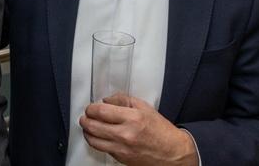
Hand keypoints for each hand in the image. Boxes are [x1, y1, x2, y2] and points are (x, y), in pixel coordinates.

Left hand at [79, 95, 196, 165]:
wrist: (173, 153)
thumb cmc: (160, 130)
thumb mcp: (144, 107)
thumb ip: (122, 99)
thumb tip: (106, 100)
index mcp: (132, 118)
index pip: (100, 111)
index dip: (91, 108)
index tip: (90, 108)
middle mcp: (125, 134)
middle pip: (92, 126)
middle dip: (85, 120)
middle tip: (85, 116)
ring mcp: (122, 148)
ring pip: (93, 140)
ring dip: (87, 132)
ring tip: (88, 127)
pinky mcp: (121, 158)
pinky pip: (102, 149)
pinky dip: (98, 141)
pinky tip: (100, 136)